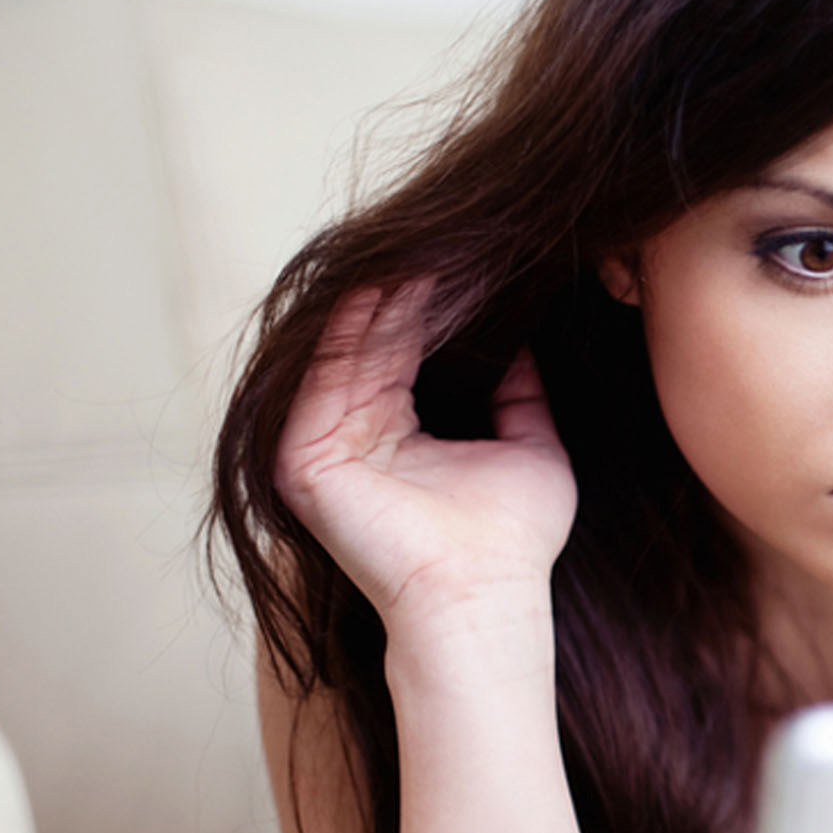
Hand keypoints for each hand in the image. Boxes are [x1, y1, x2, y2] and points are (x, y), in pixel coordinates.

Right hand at [272, 277, 576, 631]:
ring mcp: (318, 447)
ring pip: (348, 349)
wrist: (486, 597)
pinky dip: (359, 327)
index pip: (401, 348)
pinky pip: (329, 374)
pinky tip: (390, 284)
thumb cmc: (512, 542)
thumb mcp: (530, 448)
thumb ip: (522, 395)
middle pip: (370, 341)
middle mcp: (345, 435)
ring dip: (384, 297)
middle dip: (406, 288)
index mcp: (389, 434)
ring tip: (422, 248)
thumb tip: (525, 341)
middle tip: (443, 234)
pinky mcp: (303, 459)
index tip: (465, 253)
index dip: (431, 301)